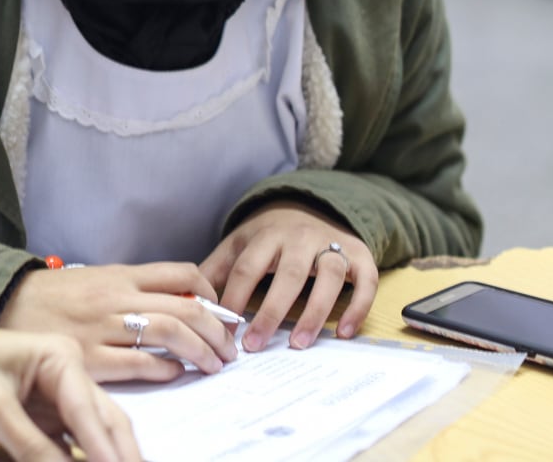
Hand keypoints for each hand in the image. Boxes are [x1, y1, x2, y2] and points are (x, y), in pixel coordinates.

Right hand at [0, 263, 238, 381]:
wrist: (7, 302)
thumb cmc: (54, 294)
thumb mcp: (97, 278)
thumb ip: (134, 289)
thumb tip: (180, 302)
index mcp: (121, 275)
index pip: (182, 274)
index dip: (211, 292)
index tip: (221, 312)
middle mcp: (117, 297)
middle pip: (185, 308)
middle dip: (217, 332)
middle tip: (228, 349)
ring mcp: (104, 327)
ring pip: (170, 334)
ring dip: (201, 352)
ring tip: (212, 365)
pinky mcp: (90, 357)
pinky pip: (139, 363)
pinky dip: (165, 369)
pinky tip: (175, 373)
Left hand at [0, 328, 141, 461]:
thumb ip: (30, 446)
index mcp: (59, 357)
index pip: (85, 408)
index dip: (102, 447)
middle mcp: (71, 374)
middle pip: (107, 420)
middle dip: (124, 455)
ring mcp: (65, 396)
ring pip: (100, 434)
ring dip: (112, 458)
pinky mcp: (55, 418)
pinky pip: (80, 445)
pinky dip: (90, 461)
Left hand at [199, 201, 377, 352]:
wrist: (310, 206)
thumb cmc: (268, 236)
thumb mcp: (239, 245)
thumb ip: (215, 271)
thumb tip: (187, 299)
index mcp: (266, 235)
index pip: (247, 268)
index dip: (234, 299)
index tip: (223, 331)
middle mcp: (301, 238)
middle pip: (289, 274)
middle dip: (271, 312)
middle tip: (256, 345)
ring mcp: (333, 244)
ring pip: (329, 276)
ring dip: (315, 312)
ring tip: (299, 344)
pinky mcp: (360, 255)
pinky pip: (365, 280)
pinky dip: (358, 305)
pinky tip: (343, 332)